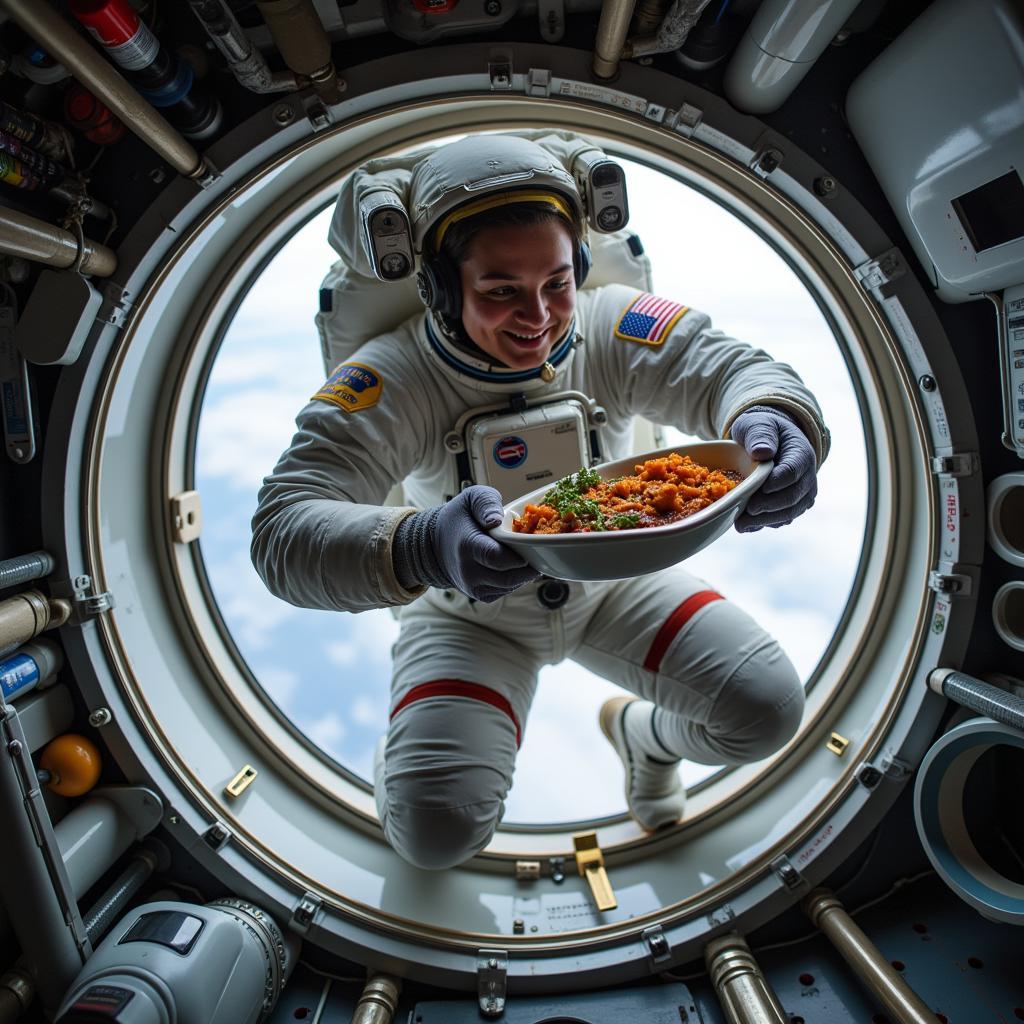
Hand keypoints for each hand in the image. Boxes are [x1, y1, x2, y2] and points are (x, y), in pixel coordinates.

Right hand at [395, 486, 539, 601]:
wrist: (437, 544)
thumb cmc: (460, 518)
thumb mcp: (471, 499)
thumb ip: (486, 503)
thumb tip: (496, 520)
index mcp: (467, 545)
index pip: (496, 557)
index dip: (518, 556)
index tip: (531, 546)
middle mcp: (468, 571)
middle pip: (507, 577)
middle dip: (527, 566)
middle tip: (537, 552)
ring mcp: (472, 587)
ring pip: (509, 586)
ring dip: (523, 574)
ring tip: (526, 557)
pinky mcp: (479, 595)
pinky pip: (505, 591)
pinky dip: (515, 580)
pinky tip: (514, 566)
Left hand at [730, 406, 816, 531]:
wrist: (769, 442)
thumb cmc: (761, 431)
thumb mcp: (757, 424)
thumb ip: (759, 434)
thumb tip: (762, 452)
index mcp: (800, 453)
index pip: (793, 471)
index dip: (777, 482)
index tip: (758, 488)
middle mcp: (807, 476)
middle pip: (793, 497)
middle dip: (769, 506)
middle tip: (747, 510)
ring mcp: (802, 494)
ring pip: (789, 513)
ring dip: (766, 520)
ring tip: (741, 524)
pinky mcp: (792, 506)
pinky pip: (782, 519)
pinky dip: (764, 524)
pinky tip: (746, 526)